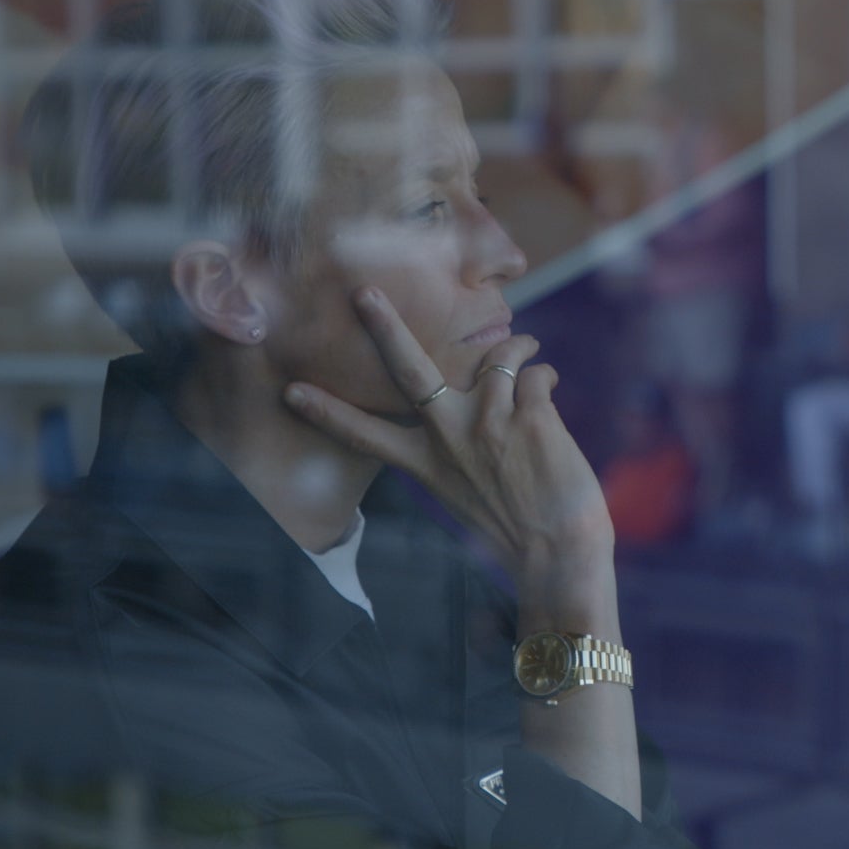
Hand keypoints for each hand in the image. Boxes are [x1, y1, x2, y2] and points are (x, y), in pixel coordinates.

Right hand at [284, 287, 614, 623]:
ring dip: (516, 343)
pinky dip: (545, 372)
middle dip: (385, 328)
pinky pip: (535, 371)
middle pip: (411, 371)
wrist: (558, 555)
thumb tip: (467, 400)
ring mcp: (489, 423)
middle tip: (364, 293)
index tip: (290, 392)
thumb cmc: (518, 526)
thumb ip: (454, 449)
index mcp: (427, 464)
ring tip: (527, 346)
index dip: (327, 413)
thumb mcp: (463, 494)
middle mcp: (451, 438)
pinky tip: (550, 384)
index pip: (366, 435)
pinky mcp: (530, 416)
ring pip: (498, 354)